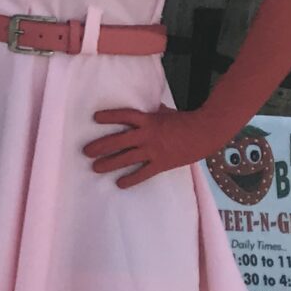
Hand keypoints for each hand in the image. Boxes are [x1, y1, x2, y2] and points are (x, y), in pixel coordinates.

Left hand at [84, 107, 227, 188]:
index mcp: (148, 120)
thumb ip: (152, 111)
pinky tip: (120, 184)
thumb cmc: (185, 120)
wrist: (205, 133)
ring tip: (95, 168)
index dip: (110, 116)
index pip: (125, 115)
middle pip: (119, 140)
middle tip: (85, 151)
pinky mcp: (161, 163)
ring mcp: (153, 150)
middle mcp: (147, 135)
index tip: (95, 118)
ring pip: (126, 158)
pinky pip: (143, 173)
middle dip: (100, 146)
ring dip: (109, 164)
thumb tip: (146, 106)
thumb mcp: (165, 112)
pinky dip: (131, 179)